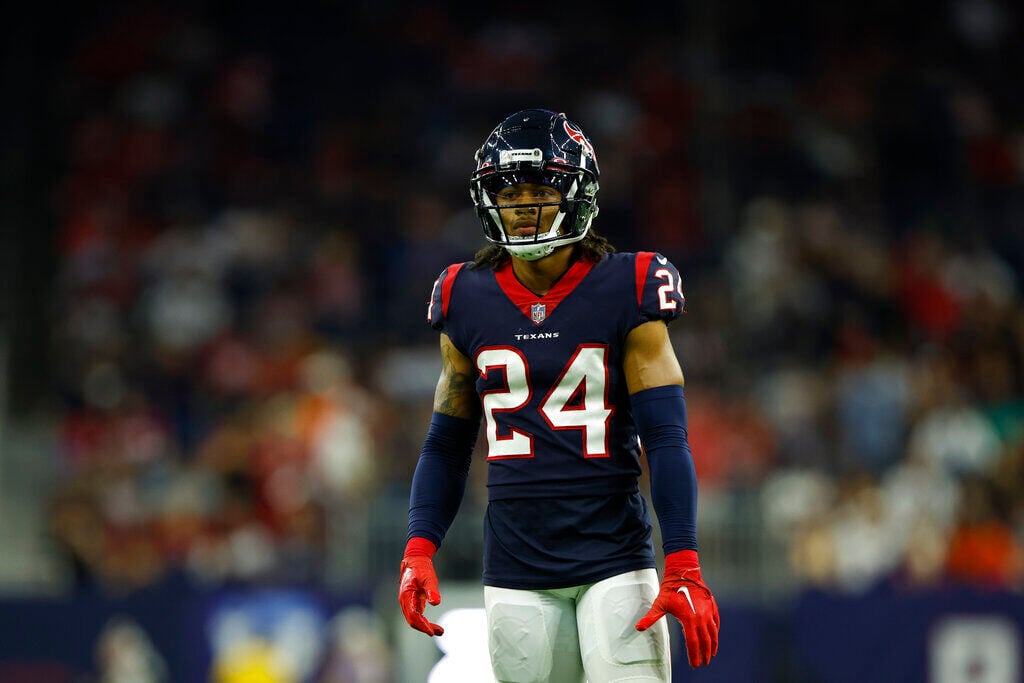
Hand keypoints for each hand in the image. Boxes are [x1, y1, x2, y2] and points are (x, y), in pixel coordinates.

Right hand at [398, 538, 443, 635]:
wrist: (415, 560)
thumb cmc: (421, 568)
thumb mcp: (428, 578)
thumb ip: (431, 590)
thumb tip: (435, 603)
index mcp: (406, 596)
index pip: (413, 615)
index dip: (422, 625)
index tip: (432, 632)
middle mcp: (404, 601)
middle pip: (412, 620)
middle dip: (425, 628)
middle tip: (440, 632)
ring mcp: (407, 602)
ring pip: (414, 619)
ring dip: (425, 626)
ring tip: (440, 631)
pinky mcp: (412, 602)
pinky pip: (416, 615)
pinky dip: (424, 621)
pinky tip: (433, 625)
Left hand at [636, 550, 719, 666]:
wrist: (683, 572)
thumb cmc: (670, 588)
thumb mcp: (659, 604)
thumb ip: (650, 617)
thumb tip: (638, 627)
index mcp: (689, 619)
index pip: (693, 643)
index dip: (694, 655)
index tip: (695, 664)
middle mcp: (701, 617)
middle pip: (705, 641)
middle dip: (705, 654)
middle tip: (704, 663)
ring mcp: (708, 611)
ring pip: (713, 633)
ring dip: (713, 645)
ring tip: (712, 654)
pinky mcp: (711, 606)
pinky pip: (716, 622)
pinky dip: (716, 631)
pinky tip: (714, 636)